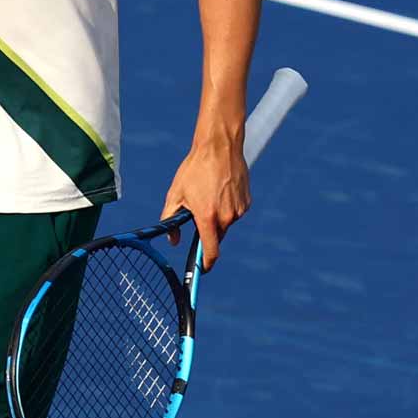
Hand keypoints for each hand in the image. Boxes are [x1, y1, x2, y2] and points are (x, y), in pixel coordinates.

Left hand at [159, 128, 250, 270]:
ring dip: (216, 217)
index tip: (202, 269)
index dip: (206, 264)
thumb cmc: (194, 169)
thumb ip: (170, 219)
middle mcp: (226, 217)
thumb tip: (172, 240)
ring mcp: (239, 210)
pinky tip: (219, 190)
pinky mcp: (247, 203)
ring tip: (208, 193)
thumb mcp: (175, 193)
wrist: (219, 147)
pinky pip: (234, 212)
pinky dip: (226, 207)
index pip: (210, 250)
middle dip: (207, 231)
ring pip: (225, 223)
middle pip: (216, 236)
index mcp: (207, 216)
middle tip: (198, 212)